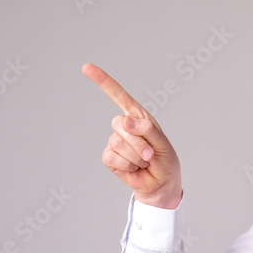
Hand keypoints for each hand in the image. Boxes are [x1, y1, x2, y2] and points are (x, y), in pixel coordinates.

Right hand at [82, 63, 181, 208]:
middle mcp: (125, 126)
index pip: (118, 95)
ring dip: (135, 156)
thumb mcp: (162, 144)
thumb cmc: (165, 161)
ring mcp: (115, 141)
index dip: (103, 81)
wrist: (161, 185)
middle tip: (151, 155)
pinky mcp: (110, 157)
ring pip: (117, 142)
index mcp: (139, 117)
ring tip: (144, 162)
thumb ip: (147, 130)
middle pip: (120, 124)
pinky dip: (126, 165)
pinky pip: (112, 157)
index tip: (86, 67)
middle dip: (139, 142)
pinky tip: (134, 168)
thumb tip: (124, 122)